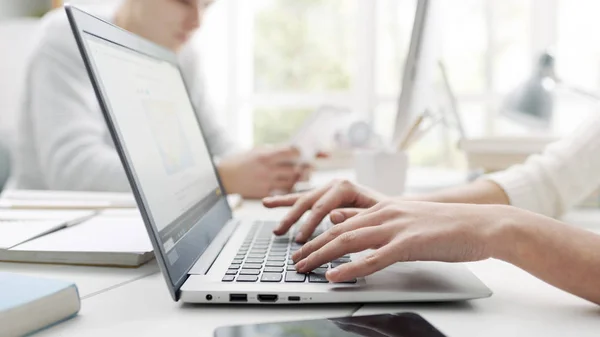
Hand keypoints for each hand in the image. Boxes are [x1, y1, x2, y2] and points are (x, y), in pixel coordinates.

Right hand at [218, 146, 301, 198]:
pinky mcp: (264, 193)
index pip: (290, 152)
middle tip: (310, 166)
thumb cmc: (239, 161)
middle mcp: (267, 169)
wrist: (223, 178)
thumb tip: (291, 151)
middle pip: (295, 169)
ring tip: (304, 176)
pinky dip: (290, 188)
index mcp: (265, 155)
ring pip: (292, 182)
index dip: (300, 152)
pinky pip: (283, 191)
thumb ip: (273, 151)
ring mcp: (266, 182)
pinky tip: (293, 185)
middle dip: (305, 167)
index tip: (304, 152)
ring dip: (300, 179)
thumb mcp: (255, 151)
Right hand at [263, 180, 386, 241]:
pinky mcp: (324, 196)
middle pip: (307, 202)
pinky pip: (302, 199)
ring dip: (286, 213)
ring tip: (276, 229)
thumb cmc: (389, 214)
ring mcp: (328, 190)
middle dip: (293, 219)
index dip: (309, 224)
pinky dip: (286, 202)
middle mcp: (334, 185)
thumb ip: (355, 214)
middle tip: (281, 235)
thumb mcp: (376, 215)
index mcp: (346, 187)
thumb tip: (331, 216)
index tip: (301, 240)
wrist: (397, 208)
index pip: (321, 206)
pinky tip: (269, 203)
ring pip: (302, 200)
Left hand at [293, 200, 509, 282]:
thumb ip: (378, 222)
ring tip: (303, 268)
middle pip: (338, 230)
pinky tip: (335, 276)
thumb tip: (348, 223)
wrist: (482, 224)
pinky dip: (351, 268)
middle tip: (294, 260)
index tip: (301, 245)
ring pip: (349, 240)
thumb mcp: (407, 220)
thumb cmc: (447, 226)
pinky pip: (374, 258)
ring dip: (321, 255)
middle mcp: (385, 213)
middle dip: (312, 245)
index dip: (317, 233)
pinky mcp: (410, 243)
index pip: (342, 220)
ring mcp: (396, 227)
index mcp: (384, 208)